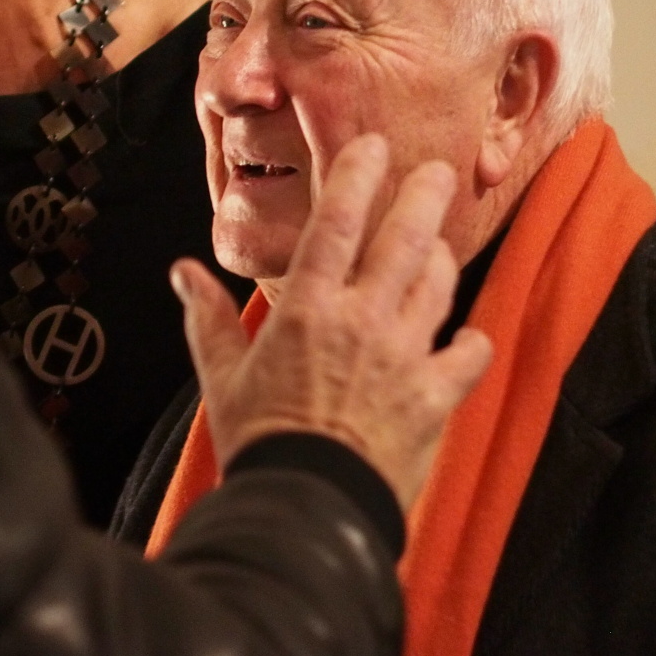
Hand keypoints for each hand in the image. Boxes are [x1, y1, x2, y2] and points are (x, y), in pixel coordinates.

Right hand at [171, 134, 494, 509]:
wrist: (306, 511)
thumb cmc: (259, 444)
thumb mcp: (222, 379)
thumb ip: (207, 319)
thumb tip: (184, 272)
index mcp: (307, 309)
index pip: (338, 222)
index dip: (359, 175)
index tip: (374, 144)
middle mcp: (362, 321)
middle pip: (404, 238)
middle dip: (426, 195)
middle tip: (440, 170)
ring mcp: (405, 357)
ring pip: (438, 285)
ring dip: (441, 259)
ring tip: (438, 248)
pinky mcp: (435, 398)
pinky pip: (469, 354)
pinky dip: (471, 343)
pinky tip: (468, 339)